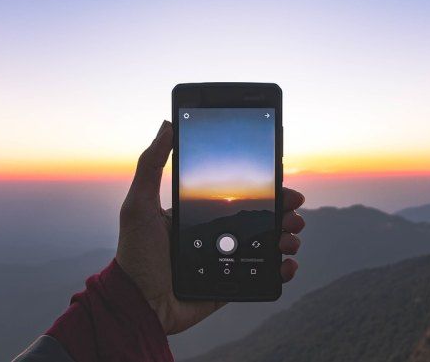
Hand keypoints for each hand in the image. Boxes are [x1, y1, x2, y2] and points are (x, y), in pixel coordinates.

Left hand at [116, 120, 304, 334]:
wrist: (137, 304)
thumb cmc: (134, 253)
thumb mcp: (139, 204)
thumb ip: (151, 165)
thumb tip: (167, 125)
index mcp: (199, 214)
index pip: (239, 197)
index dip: (265, 191)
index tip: (283, 184)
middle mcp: (215, 235)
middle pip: (260, 219)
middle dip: (283, 213)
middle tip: (295, 213)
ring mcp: (225, 261)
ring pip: (266, 246)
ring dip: (287, 239)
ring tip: (292, 238)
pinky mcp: (230, 286)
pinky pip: (262, 277)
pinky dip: (281, 271)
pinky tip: (288, 265)